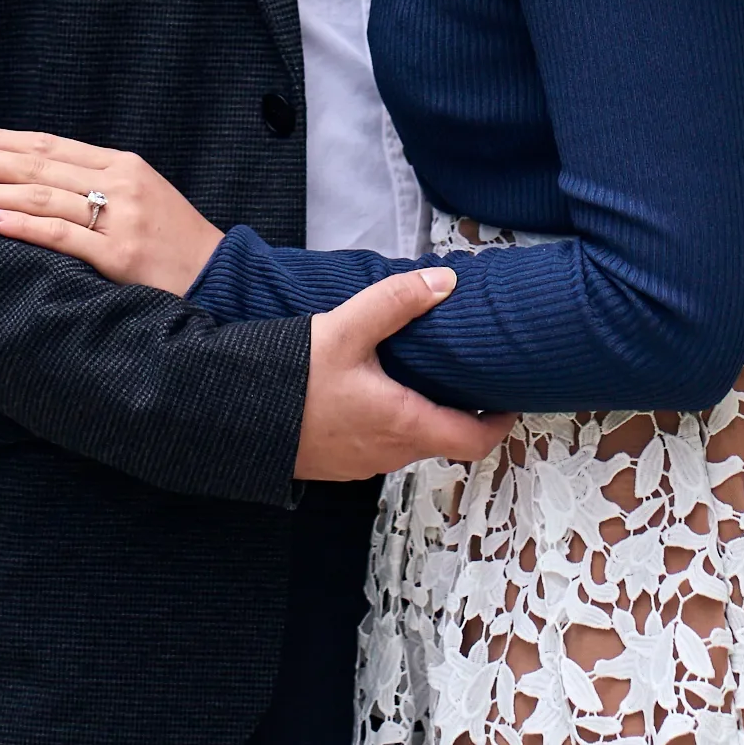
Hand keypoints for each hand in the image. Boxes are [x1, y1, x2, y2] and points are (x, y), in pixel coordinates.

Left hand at [0, 127, 223, 295]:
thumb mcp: (138, 198)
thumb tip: (32, 179)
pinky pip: (61, 235)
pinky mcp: (121, 255)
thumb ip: (93, 185)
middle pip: (36, 163)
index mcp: (121, 164)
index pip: (47, 143)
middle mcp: (119, 182)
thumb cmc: (171, 242)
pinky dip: (22, 224)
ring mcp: (121, 217)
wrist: (221, 277)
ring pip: (41, 195)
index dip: (0, 137)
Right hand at [295, 267, 515, 480]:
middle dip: (462, 413)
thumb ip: (397, 301)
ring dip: (425, 416)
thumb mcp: (348, 328)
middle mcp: (388, 453)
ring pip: (409, 442)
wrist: (231, 414)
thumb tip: (446, 281)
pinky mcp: (338, 462)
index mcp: (404, 424)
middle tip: (470, 377)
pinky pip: (380, 445)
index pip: (473, 441)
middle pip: (442, 439)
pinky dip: (393, 422)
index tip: (511, 400)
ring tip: (426, 377)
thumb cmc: (292, 378)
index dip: (499, 424)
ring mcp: (362, 463)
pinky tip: (377, 391)